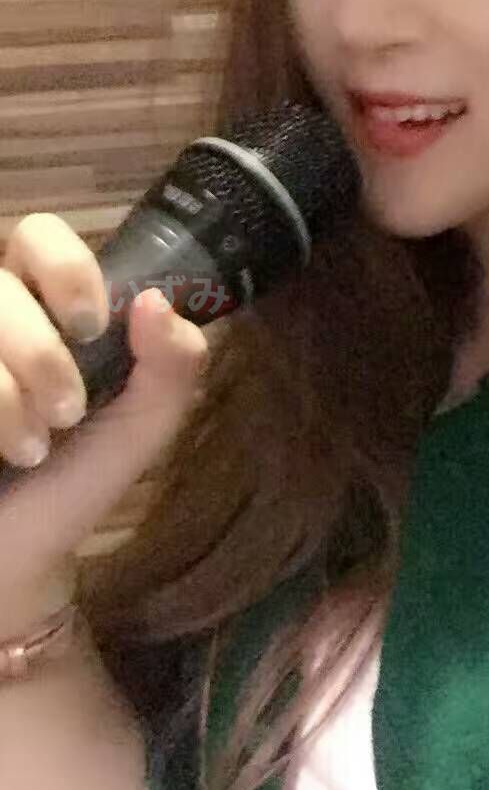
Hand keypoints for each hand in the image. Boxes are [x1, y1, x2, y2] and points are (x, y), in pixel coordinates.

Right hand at [0, 213, 210, 619]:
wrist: (14, 555)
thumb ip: (171, 365)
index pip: (40, 235)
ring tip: (30, 448)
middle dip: (40, 351)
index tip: (92, 326)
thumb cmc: (73, 481)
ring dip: (7, 393)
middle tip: (67, 413)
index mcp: (42, 305)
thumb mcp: (140, 426)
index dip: (66, 269)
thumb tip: (154, 299)